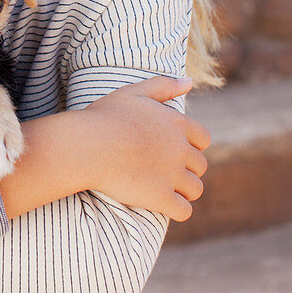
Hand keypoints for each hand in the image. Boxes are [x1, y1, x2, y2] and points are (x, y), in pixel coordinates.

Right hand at [81, 76, 209, 220]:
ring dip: (184, 191)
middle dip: (187, 169)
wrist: (88, 145)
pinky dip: (177, 209)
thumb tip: (190, 81)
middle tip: (165, 171)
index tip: (174, 150)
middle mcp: (180, 149)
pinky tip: (163, 205)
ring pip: (195, 189)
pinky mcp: (161, 198)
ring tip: (165, 189)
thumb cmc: (106, 117)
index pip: (203, 139)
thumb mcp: (134, 92)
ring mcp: (172, 175)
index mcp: (177, 123)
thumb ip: (163, 85)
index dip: (191, 146)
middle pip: (200, 166)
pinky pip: (184, 211)